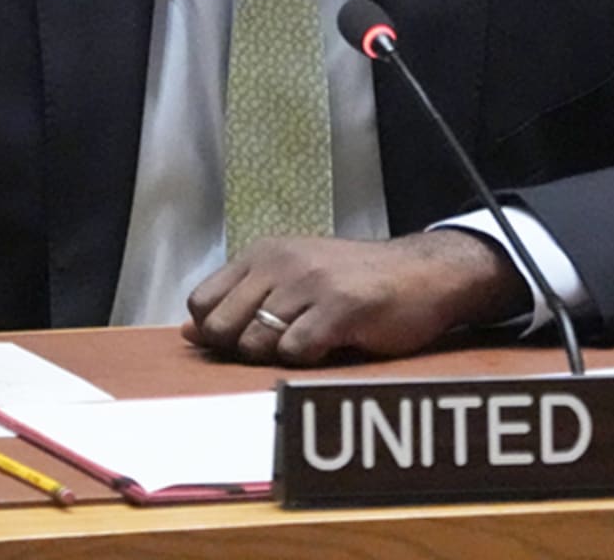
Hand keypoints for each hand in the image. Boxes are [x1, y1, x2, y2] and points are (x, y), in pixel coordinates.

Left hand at [182, 232, 529, 365]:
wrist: (425, 273)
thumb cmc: (356, 282)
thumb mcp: (293, 279)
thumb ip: (243, 301)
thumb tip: (189, 334)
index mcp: (263, 253)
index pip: (203, 302)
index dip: (217, 332)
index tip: (248, 338)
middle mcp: (281, 261)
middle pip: (222, 328)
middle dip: (243, 349)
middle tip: (281, 346)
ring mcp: (310, 282)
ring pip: (255, 344)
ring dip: (279, 356)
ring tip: (311, 343)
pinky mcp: (340, 306)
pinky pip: (295, 352)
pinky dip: (306, 361)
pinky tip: (330, 346)